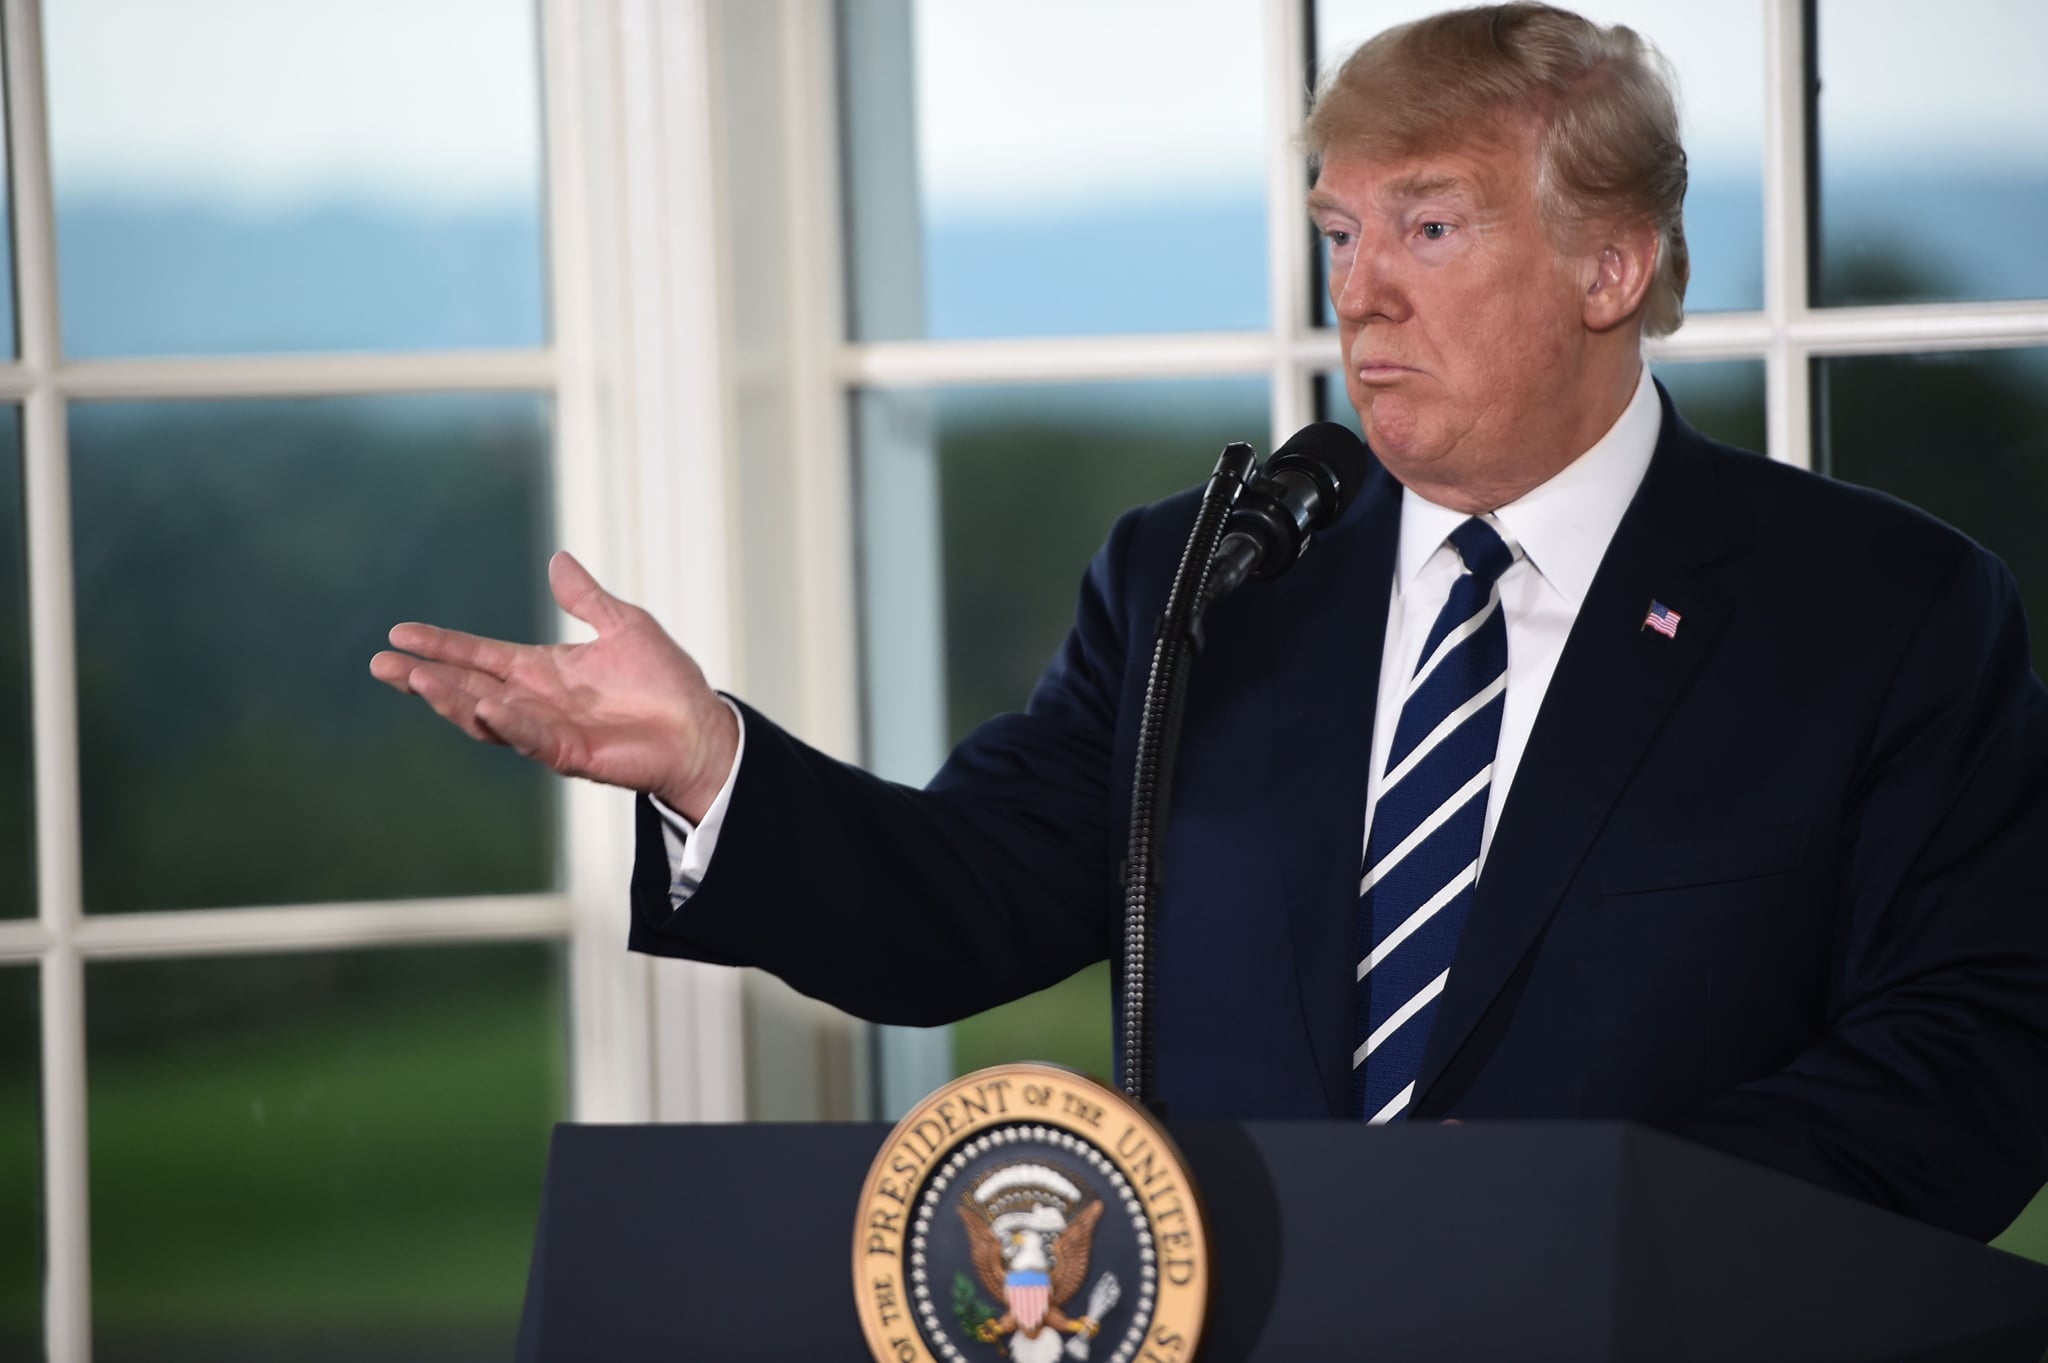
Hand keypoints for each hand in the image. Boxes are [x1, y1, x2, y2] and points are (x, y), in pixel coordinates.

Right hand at [368, 551, 738, 820]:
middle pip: (467, 687)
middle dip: (423, 677)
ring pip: (485, 716)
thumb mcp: (623, 626)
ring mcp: (547, 730)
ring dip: (450, 700)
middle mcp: (535, 701)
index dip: (441, 644)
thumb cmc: (665, 682)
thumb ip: (586, 600)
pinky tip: (486, 706)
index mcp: (543, 670)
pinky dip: (508, 723)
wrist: (701, 728)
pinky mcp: (569, 753)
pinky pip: (530, 737)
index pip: (480, 655)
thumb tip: (559, 558)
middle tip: (380, 665)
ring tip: (416, 680)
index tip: (400, 633)